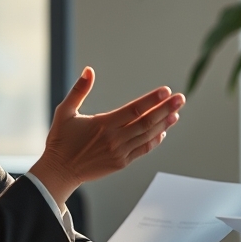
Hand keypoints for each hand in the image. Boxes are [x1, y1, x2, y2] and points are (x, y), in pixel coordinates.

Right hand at [30, 67, 184, 206]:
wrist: (59, 171)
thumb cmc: (61, 140)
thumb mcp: (65, 111)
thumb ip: (79, 90)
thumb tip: (88, 70)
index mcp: (103, 124)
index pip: (134, 109)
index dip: (152, 100)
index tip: (166, 91)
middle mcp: (115, 138)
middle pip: (147, 122)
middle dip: (166, 109)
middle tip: (181, 99)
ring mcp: (120, 152)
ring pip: (148, 136)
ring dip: (164, 124)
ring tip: (177, 113)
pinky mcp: (121, 163)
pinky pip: (143, 150)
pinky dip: (155, 141)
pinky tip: (163, 131)